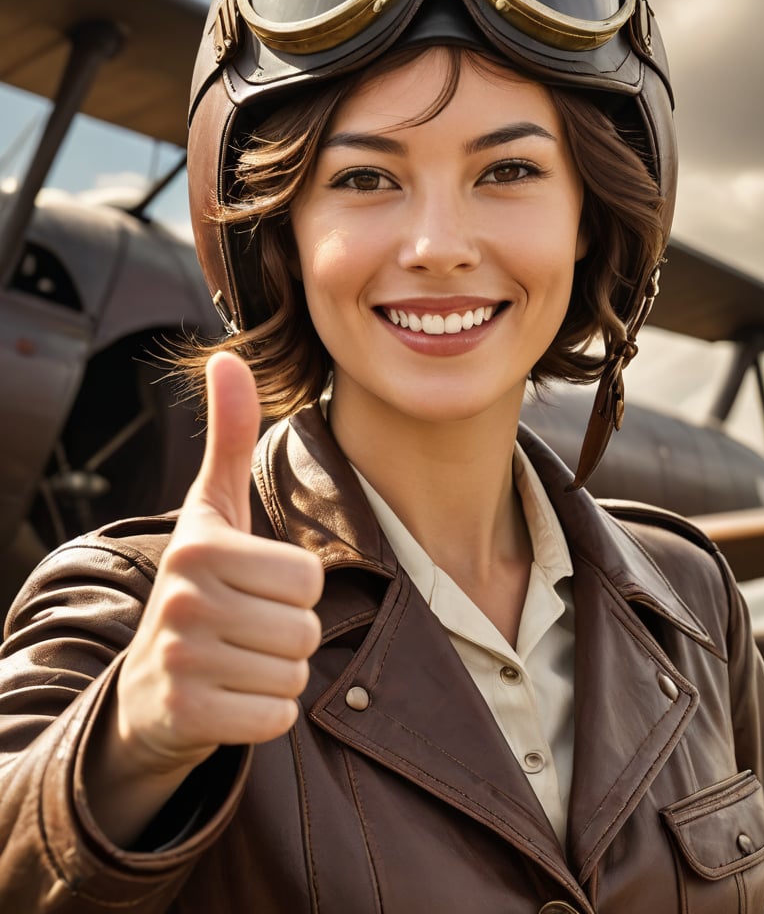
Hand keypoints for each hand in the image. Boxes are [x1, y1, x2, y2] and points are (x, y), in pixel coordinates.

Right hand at [116, 351, 323, 776]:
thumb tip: (227, 357)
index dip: (293, 589)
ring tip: (236, 659)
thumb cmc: (199, 582)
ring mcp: (181, 659)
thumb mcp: (212, 510)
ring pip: (293, 672)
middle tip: (245, 630)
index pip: (307, 578)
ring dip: (276, 672)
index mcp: (200, 545)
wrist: (147, 684)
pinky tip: (230, 696)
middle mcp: (184, 598)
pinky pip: (276, 716)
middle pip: (304, 627)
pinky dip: (265, 713)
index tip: (253, 589)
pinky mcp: (187, 714)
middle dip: (287, 634)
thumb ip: (229, 436)